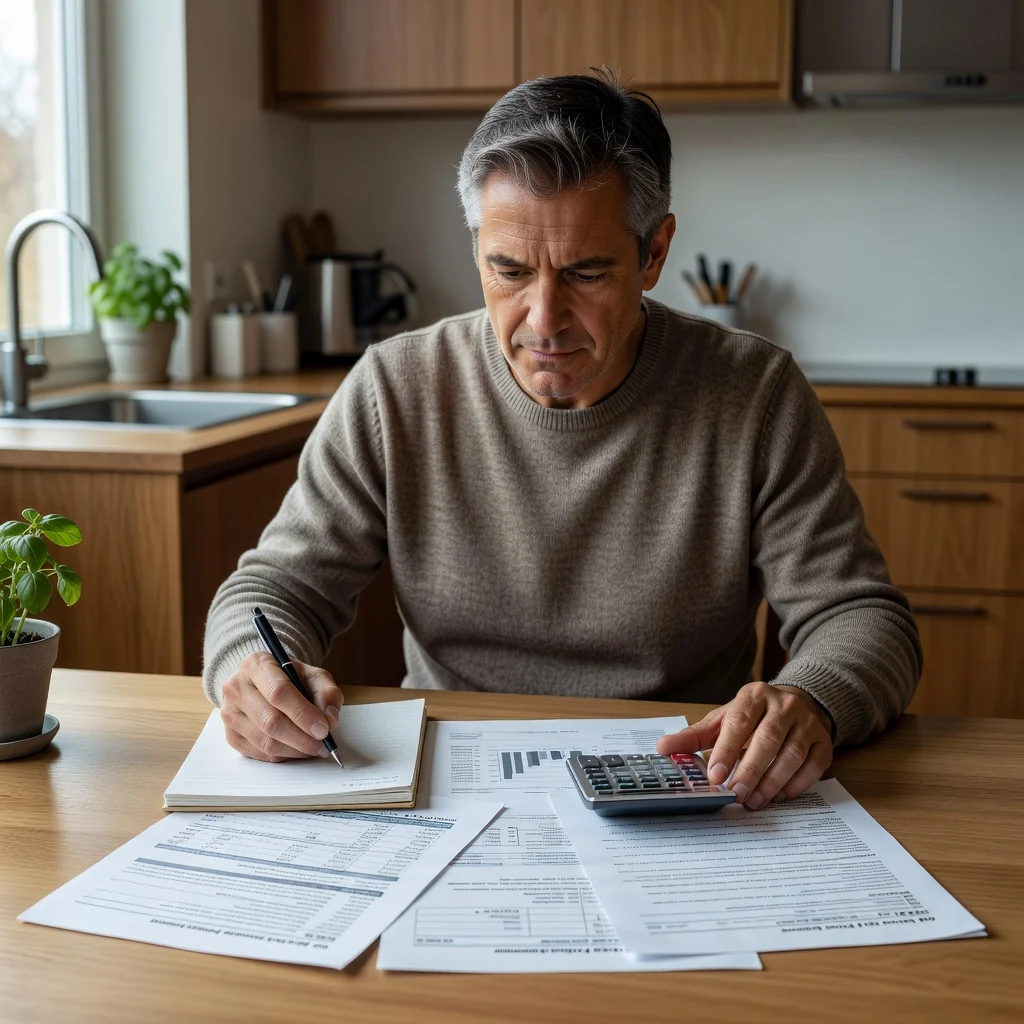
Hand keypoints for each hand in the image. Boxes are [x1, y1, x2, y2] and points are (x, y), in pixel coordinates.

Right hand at [220, 651, 343, 761]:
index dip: (303, 714)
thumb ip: (326, 692)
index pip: (278, 692)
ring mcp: (229, 713)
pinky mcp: (230, 735)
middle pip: (270, 721)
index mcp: (256, 665)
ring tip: (314, 749)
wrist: (263, 682)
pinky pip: (259, 753)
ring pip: (264, 741)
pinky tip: (297, 750)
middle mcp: (236, 688)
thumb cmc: (289, 678)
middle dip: (301, 738)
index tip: (324, 729)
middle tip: (323, 746)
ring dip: (294, 750)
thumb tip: (330, 719)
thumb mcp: (312, 675)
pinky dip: (283, 756)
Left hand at [656, 681, 832, 809]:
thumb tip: (662, 748)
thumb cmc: (752, 717)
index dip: (727, 750)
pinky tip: (778, 797)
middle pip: (767, 740)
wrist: (796, 704)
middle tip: (735, 795)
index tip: (716, 776)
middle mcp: (784, 704)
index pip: (739, 723)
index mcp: (754, 695)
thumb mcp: (722, 720)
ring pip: (791, 755)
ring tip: (754, 802)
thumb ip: (694, 736)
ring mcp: (807, 722)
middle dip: (750, 771)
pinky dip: (796, 785)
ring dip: (771, 782)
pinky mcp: (824, 741)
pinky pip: (813, 766)